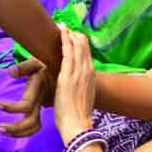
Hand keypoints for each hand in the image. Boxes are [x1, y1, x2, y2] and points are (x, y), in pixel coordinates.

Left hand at [0, 57, 51, 137]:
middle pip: (31, 122)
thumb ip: (24, 67)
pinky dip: (23, 130)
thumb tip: (10, 72)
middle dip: (15, 128)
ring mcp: (42, 105)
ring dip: (19, 132)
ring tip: (2, 130)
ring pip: (34, 126)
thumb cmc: (43, 63)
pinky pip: (34, 124)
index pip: (26, 105)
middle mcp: (42, 100)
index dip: (12, 108)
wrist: (60, 66)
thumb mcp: (34, 62)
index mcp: (39, 90)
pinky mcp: (42, 107)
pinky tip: (11, 131)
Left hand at [53, 26, 96, 143]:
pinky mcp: (67, 75)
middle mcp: (87, 71)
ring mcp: (78, 72)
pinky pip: (67, 52)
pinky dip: (64, 40)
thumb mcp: (83, 97)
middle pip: (84, 46)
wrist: (78, 126)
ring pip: (76, 46)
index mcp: (91, 76)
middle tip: (65, 27)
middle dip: (74, 35)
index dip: (80, 42)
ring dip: (69, 34)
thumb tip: (74, 86)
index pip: (87, 53)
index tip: (73, 36)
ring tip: (62, 25)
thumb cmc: (78, 116)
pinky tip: (61, 32)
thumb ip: (80, 88)